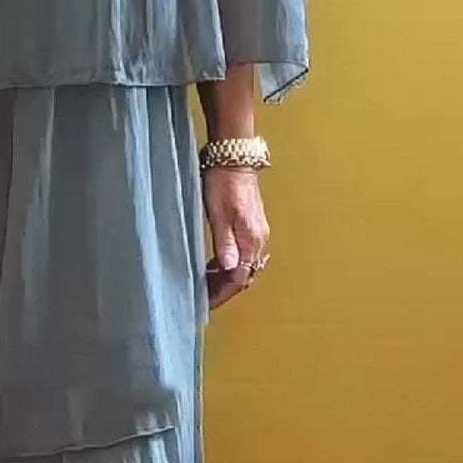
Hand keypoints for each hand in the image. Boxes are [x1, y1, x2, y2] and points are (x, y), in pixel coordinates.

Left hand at [202, 166, 270, 308]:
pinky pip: (244, 255)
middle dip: (224, 290)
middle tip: (203, 298)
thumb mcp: (218, 214)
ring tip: (206, 284)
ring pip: (245, 266)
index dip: (222, 294)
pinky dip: (229, 266)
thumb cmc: (223, 184)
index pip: (239, 278)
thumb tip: (227, 268)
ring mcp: (257, 234)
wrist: (234, 158)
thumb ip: (224, 242)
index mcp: (251, 240)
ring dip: (227, 279)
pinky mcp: (252, 227)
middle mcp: (258, 240)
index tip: (205, 303)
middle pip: (244, 276)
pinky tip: (215, 265)